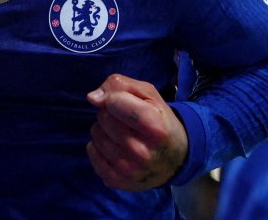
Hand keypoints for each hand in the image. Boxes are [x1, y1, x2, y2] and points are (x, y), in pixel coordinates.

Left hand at [85, 73, 187, 190]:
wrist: (176, 159)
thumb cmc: (160, 119)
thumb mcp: (149, 94)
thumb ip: (120, 85)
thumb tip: (92, 98)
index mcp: (156, 128)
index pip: (114, 102)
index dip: (114, 97)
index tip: (123, 101)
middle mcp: (142, 152)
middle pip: (104, 117)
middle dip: (109, 112)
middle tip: (125, 119)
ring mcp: (128, 169)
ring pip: (96, 134)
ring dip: (104, 128)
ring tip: (122, 132)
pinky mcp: (116, 180)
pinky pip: (91, 151)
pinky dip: (98, 145)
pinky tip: (114, 146)